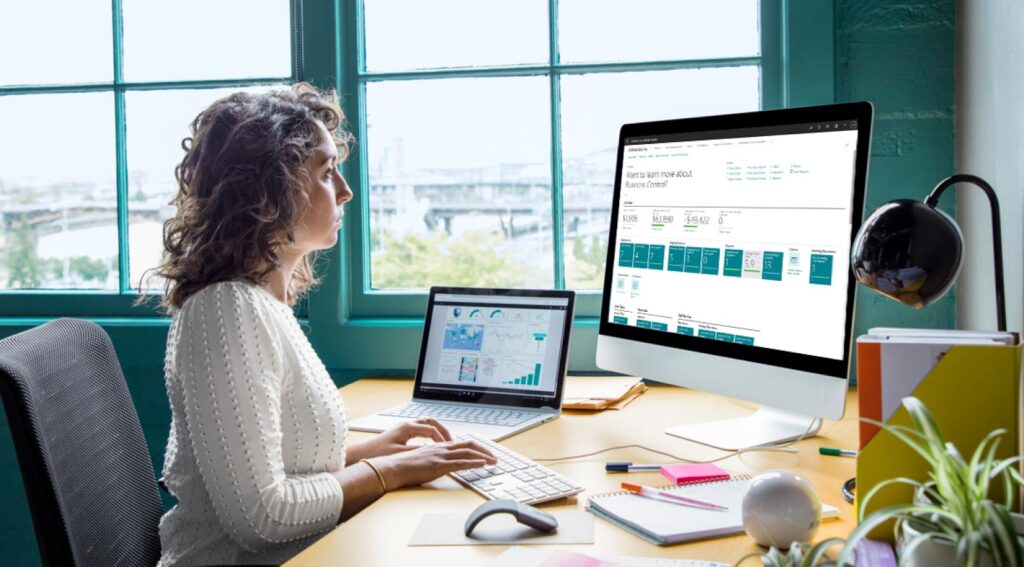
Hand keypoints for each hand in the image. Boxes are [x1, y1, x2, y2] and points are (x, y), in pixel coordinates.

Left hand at [363, 418, 453, 458]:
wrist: (363, 454)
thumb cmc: (379, 453)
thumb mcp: (400, 454)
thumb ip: (417, 452)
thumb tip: (433, 452)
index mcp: (407, 427)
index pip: (431, 429)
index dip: (441, 438)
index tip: (448, 447)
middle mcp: (407, 425)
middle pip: (431, 422)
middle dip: (443, 431)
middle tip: (451, 441)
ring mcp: (405, 428)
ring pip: (427, 425)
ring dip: (437, 432)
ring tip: (445, 443)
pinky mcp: (403, 433)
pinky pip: (422, 430)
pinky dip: (430, 435)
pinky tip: (433, 446)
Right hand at [373, 438, 497, 489]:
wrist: (392, 468)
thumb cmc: (403, 466)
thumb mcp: (421, 461)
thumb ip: (432, 461)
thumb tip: (439, 466)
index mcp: (438, 447)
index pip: (461, 444)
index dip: (475, 447)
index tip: (484, 452)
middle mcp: (441, 449)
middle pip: (468, 445)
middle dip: (484, 450)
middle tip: (494, 457)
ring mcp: (441, 456)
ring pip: (467, 453)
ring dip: (483, 457)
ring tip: (493, 461)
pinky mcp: (439, 465)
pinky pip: (460, 463)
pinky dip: (474, 463)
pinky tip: (482, 464)